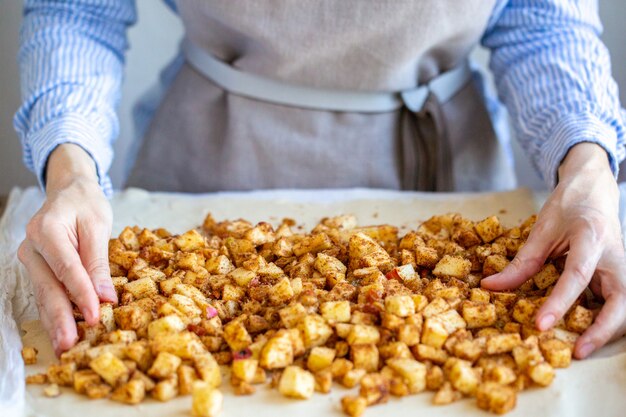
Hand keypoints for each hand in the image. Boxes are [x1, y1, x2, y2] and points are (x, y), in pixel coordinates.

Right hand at [17, 144, 115, 355]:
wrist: (69, 191)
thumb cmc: (86, 204)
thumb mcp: (97, 225)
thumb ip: (98, 262)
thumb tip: (106, 297)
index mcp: (46, 230)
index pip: (67, 269)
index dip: (81, 295)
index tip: (96, 316)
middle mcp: (31, 247)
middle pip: (49, 288)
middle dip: (61, 319)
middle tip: (71, 345)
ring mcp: (30, 259)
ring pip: (44, 296)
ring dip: (55, 323)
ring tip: (64, 348)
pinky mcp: (36, 269)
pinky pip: (45, 293)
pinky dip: (54, 314)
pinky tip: (61, 333)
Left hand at [481, 143, 625, 358]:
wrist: (594, 190)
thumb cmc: (567, 206)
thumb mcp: (541, 230)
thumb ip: (521, 262)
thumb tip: (491, 287)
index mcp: (591, 238)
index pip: (576, 276)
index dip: (559, 303)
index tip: (541, 325)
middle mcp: (615, 256)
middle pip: (621, 299)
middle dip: (603, 330)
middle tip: (577, 352)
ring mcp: (622, 267)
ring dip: (608, 330)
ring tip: (581, 348)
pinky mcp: (620, 276)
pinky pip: (618, 303)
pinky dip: (605, 321)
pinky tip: (586, 334)